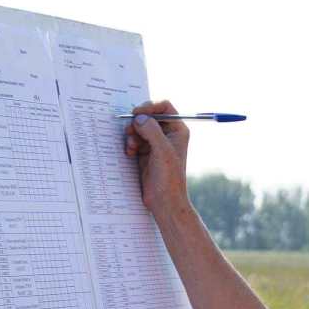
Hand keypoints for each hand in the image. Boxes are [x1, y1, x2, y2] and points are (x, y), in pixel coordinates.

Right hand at [124, 100, 190, 218]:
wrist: (164, 201)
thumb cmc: (169, 178)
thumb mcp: (162, 151)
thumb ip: (151, 131)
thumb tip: (139, 118)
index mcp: (178, 130)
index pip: (164, 107)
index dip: (150, 107)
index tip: (137, 114)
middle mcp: (168, 134)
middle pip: (149, 116)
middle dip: (137, 122)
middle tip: (130, 131)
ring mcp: (156, 143)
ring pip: (139, 128)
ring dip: (132, 134)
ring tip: (131, 147)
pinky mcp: (146, 153)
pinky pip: (135, 139)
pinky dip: (130, 143)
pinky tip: (130, 153)